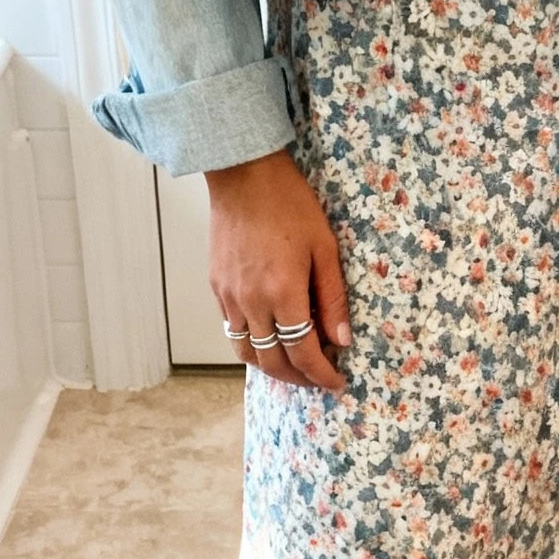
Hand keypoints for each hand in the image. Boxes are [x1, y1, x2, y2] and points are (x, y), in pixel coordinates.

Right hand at [207, 148, 350, 391]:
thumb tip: (342, 339)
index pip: (303, 353)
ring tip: (294, 365)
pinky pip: (232, 329)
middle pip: (272, 363)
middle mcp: (251, 302)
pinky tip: (270, 336)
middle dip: (298, 379)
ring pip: (247, 352)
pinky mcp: (216, 287)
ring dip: (271, 367)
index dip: (321, 375)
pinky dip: (253, 344)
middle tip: (318, 380)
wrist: (244, 176)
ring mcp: (229, 296)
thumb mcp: (325, 249)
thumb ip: (332, 299)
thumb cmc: (289, 204)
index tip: (336, 382)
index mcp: (283, 293)